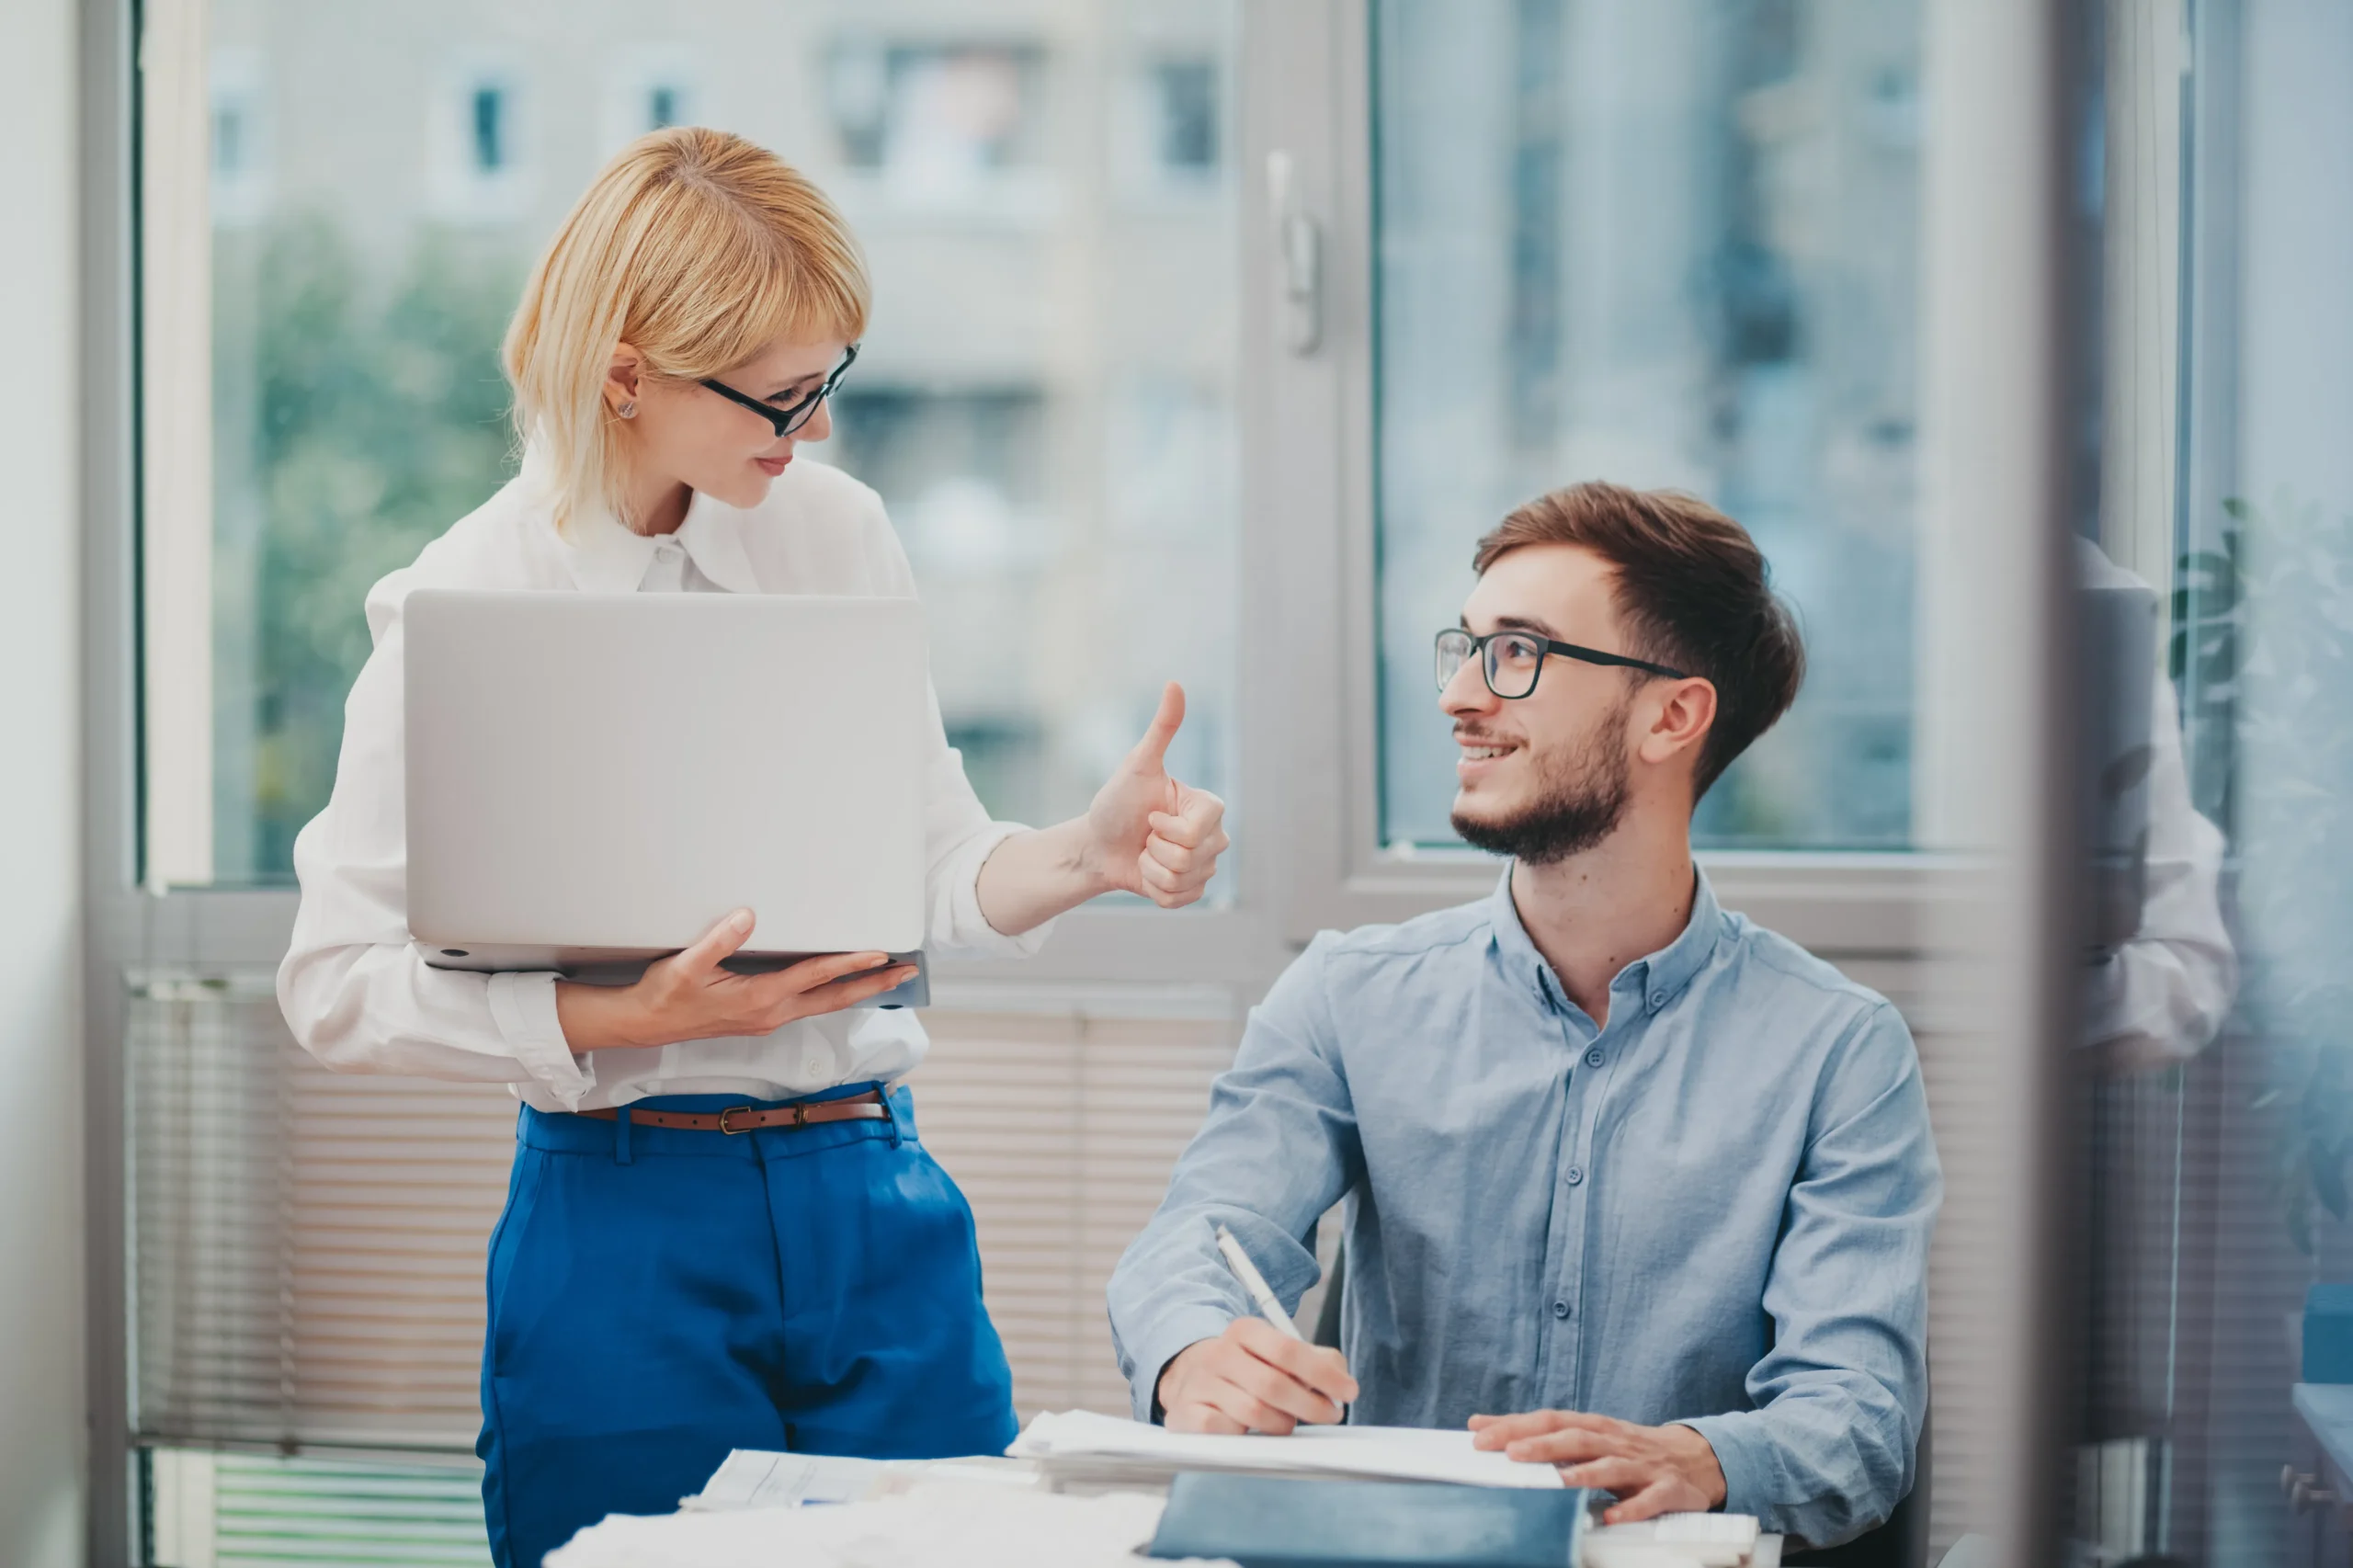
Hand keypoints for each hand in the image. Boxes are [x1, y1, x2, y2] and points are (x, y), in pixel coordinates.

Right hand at [554, 908, 917, 1051]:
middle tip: (906, 971)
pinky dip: (832, 994)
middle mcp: (771, 1013)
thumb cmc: (665, 995)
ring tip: (885, 977)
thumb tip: (747, 916)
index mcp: (759, 999)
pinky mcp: (760, 1018)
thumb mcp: (687, 964)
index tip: (879, 953)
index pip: (815, 977)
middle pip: (833, 998)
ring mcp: (767, 1019)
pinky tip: (839, 986)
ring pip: (824, 1004)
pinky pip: (808, 1005)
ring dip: (856, 990)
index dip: (849, 963)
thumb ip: (718, 940)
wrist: (645, 1024)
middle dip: (872, 984)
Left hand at [1084, 682, 1228, 908]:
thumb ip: (1162, 727)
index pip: (1196, 832)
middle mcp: (1216, 837)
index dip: (1165, 828)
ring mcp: (1206, 866)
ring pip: (1182, 881)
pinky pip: (1177, 901)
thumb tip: (1175, 683)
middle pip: (1191, 859)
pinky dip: (1153, 890)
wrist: (1098, 843)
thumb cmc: (1117, 802)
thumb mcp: (1138, 765)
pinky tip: (1147, 872)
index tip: (1150, 814)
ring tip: (1144, 852)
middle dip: (1155, 850)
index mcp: (1211, 807)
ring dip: (1151, 869)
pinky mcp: (1192, 892)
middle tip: (1146, 835)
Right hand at [1157, 1318, 1358, 1434]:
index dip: (1323, 1374)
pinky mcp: (1186, 1413)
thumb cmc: (1247, 1369)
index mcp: (1245, 1331)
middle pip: (1274, 1385)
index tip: (1349, 1392)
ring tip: (1286, 1422)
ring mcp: (1200, 1384)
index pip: (1288, 1350)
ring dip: (1281, 1424)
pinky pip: (1226, 1432)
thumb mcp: (1277, 1353)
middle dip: (1311, 1406)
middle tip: (1330, 1415)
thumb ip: (1317, 1360)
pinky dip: (1246, 1436)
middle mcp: (1219, 1353)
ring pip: (1254, 1412)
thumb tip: (1342, 1380)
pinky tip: (1250, 1431)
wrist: (1188, 1378)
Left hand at [1469, 1411, 1726, 1522]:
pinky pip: (1650, 1499)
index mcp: (1593, 1427)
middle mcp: (1614, 1441)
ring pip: (1610, 1465)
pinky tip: (1612, 1517)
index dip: (1516, 1426)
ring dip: (1583, 1474)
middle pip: (1575, 1439)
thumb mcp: (1586, 1436)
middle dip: (1541, 1445)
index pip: (1549, 1420)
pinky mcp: (1667, 1488)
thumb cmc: (1629, 1448)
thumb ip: (1537, 1434)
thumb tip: (1481, 1425)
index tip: (1480, 1434)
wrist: (1694, 1458)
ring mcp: (1641, 1465)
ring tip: (1558, 1482)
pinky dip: (1631, 1508)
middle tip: (1510, 1454)